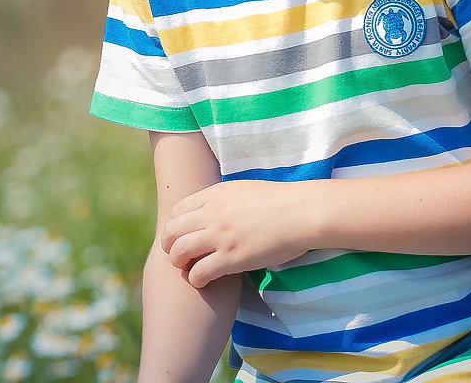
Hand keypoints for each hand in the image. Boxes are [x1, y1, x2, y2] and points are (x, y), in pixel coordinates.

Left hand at [161, 180, 312, 287]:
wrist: (300, 212)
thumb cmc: (278, 202)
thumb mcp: (243, 190)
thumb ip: (222, 199)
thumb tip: (211, 211)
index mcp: (214, 195)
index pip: (176, 211)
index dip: (174, 227)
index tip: (180, 237)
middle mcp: (212, 213)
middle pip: (172, 231)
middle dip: (170, 246)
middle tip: (178, 256)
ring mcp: (221, 236)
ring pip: (179, 251)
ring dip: (179, 263)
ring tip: (189, 269)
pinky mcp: (232, 258)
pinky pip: (199, 271)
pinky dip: (196, 279)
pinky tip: (204, 280)